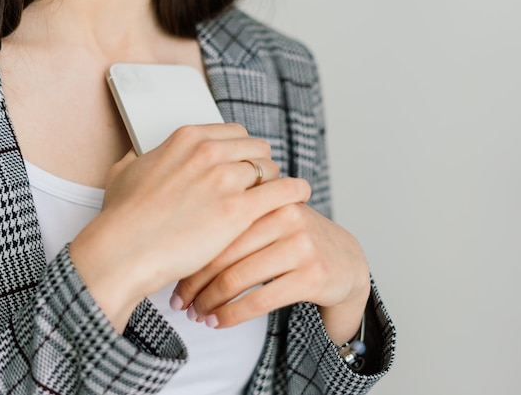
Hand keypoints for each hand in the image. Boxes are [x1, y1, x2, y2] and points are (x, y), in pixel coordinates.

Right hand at [69, 123, 311, 330]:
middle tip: (259, 184)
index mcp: (187, 138)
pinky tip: (300, 197)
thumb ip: (141, 157)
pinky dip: (295, 192)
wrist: (123, 250)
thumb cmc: (122, 218)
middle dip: (259, 166)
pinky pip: (283, 191)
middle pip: (256, 148)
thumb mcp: (125, 172)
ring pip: (270, 169)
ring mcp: (225, 179)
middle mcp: (209, 152)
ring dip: (274, 182)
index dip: (242, 150)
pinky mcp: (238, 209)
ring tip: (276, 197)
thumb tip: (142, 154)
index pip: (234, 133)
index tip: (244, 163)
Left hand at [173, 202, 370, 343]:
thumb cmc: (296, 241)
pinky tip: (218, 322)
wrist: (347, 262)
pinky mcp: (311, 275)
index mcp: (267, 198)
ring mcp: (300, 245)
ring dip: (209, 302)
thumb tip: (179, 243)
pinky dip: (231, 315)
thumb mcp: (270, 218)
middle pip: (223, 253)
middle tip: (178, 301)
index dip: (190, 255)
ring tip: (196, 314)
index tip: (173, 275)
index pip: (216, 227)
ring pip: (237, 278)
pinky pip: (258, 300)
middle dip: (194, 283)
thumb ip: (237, 218)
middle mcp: (284, 216)